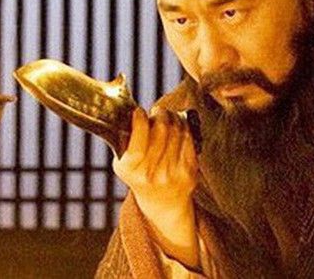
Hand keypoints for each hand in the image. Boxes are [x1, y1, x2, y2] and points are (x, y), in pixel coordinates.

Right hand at [112, 106, 199, 265]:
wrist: (163, 202)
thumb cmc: (140, 174)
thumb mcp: (124, 163)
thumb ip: (125, 141)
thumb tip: (129, 111)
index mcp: (131, 169)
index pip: (139, 138)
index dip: (141, 120)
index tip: (139, 112)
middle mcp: (152, 173)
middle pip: (162, 130)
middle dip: (161, 114)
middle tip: (158, 112)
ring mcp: (172, 173)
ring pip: (178, 131)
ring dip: (174, 117)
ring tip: (169, 116)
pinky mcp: (189, 171)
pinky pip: (189, 139)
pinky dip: (185, 127)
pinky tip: (179, 125)